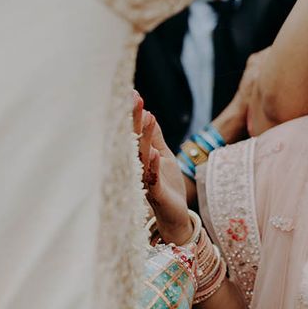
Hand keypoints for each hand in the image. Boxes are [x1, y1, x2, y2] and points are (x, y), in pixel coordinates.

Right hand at [133, 91, 190, 244]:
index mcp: (140, 156)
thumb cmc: (167, 185)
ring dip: (141, 138)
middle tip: (133, 97)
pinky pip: (152, 179)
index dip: (134, 113)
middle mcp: (138, 166)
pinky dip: (152, 165)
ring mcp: (145, 180)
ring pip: (140, 157)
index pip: (135, 132)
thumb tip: (148, 113)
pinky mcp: (155, 193)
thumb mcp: (163, 156)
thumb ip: (155, 138)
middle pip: (133, 140)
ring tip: (144, 118)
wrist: (175, 216)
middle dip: (134, 119)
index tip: (132, 92)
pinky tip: (153, 152)